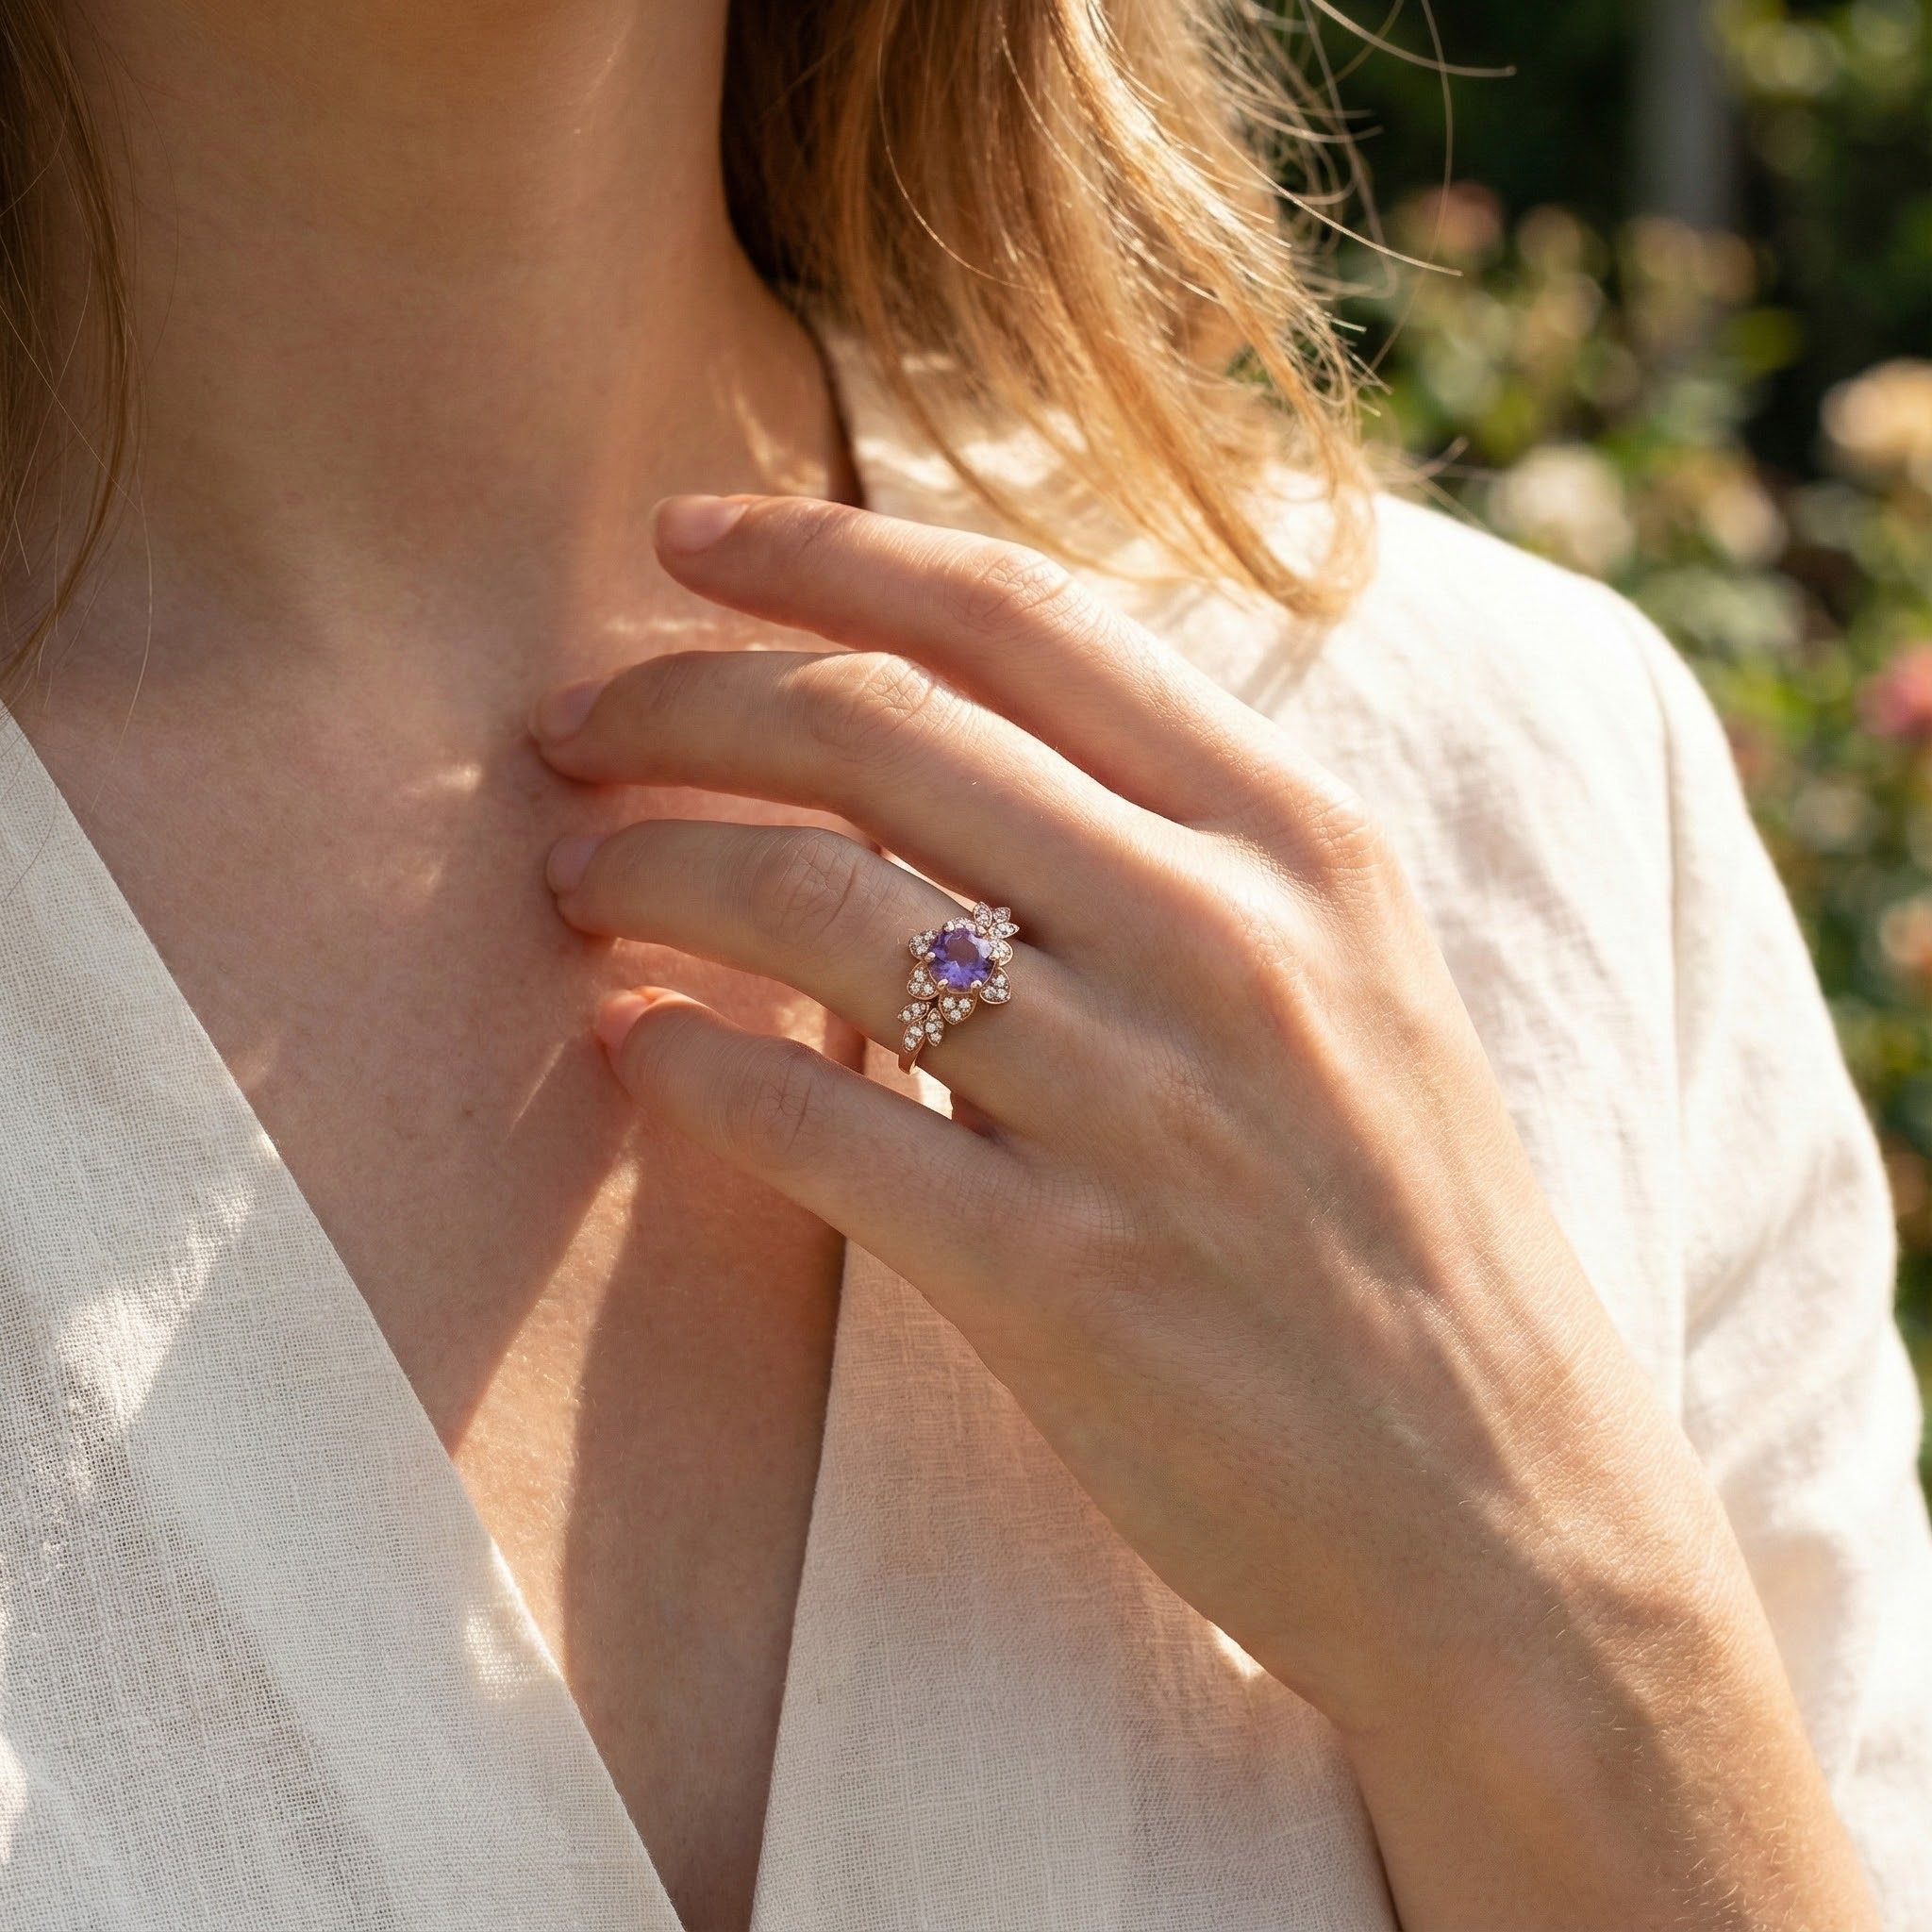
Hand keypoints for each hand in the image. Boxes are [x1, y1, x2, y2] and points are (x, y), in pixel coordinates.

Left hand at [532, 493, 1876, 1929]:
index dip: (821, 549)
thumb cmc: (1406, 1231)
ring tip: (574, 878)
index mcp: (1297, 838)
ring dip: (649, 867)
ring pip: (815, 907)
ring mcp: (1143, 1109)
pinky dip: (687, 1062)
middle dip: (680, 697)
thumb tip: (932, 738)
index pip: (1018, 614)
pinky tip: (630, 1045)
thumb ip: (1171, 844)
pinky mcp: (1065, 1283)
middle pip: (878, 729)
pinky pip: (814, 1125)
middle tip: (570, 724)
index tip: (681, 534)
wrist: (1509, 1515)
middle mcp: (1224, 937)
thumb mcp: (1348, 979)